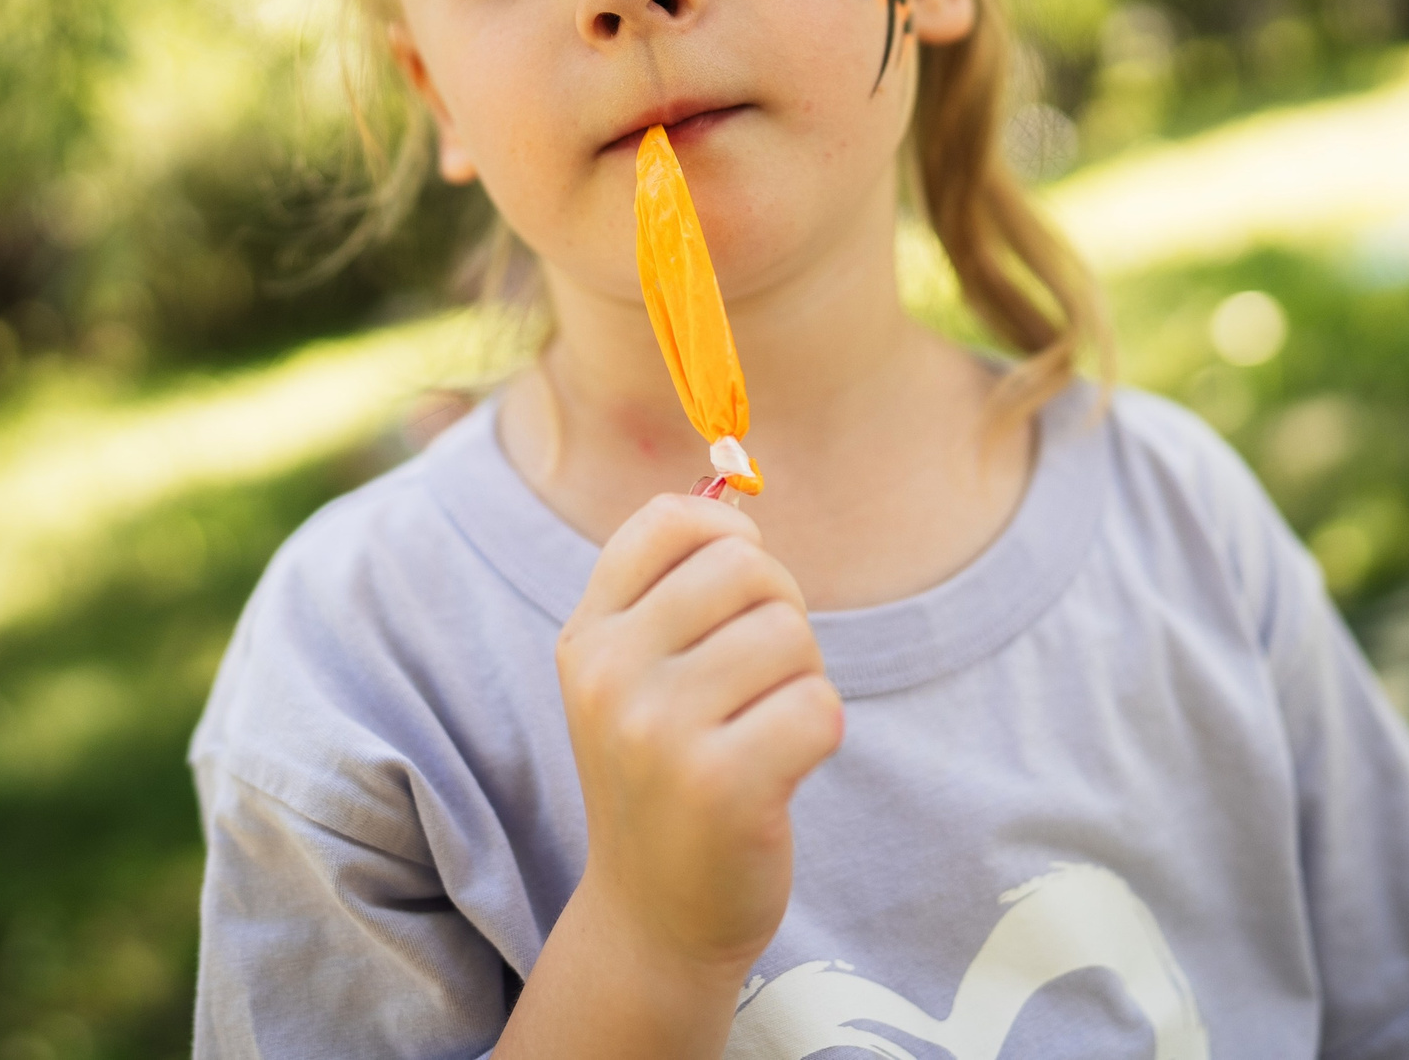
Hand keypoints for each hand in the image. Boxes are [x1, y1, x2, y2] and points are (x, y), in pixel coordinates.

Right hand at [555, 492, 844, 976]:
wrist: (654, 918)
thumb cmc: (666, 776)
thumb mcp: (636, 676)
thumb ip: (673, 585)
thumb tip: (734, 491)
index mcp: (588, 636)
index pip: (673, 520)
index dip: (731, 541)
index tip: (735, 599)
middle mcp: (610, 674)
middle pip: (750, 568)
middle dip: (782, 615)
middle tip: (759, 682)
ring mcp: (659, 731)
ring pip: (792, 635)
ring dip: (802, 680)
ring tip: (762, 733)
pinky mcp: (722, 785)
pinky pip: (820, 707)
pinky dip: (820, 734)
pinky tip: (781, 774)